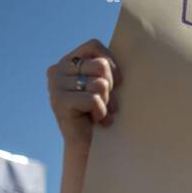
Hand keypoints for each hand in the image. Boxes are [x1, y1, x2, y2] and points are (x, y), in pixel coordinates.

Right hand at [50, 40, 121, 192]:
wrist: (94, 148)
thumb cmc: (105, 115)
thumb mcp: (107, 86)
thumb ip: (107, 68)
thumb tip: (137, 44)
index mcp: (67, 62)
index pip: (94, 46)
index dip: (111, 63)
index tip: (119, 82)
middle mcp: (56, 70)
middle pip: (99, 65)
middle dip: (110, 87)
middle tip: (108, 104)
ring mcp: (54, 86)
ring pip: (98, 83)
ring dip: (107, 102)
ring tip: (103, 113)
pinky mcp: (58, 102)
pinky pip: (93, 99)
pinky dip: (102, 112)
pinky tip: (99, 121)